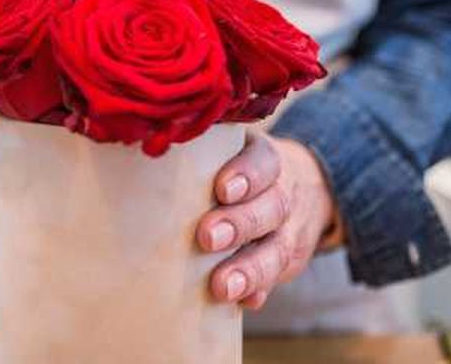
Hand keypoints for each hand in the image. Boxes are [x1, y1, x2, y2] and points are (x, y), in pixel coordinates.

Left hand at [197, 131, 336, 309]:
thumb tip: (144, 168)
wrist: (307, 188)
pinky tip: (244, 300)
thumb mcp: (232, 151)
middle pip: (270, 207)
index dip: (246, 175)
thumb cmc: (242, 169)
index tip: (222, 190)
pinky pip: (278, 278)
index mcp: (266, 161)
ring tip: (222, 286)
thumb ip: (202, 157)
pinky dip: (260, 289)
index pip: (263, 163)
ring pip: (276, 249)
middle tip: (207, 238)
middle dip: (239, 224)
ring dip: (249, 270)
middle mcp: (282, 195)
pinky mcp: (287, 261)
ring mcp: (288, 231)